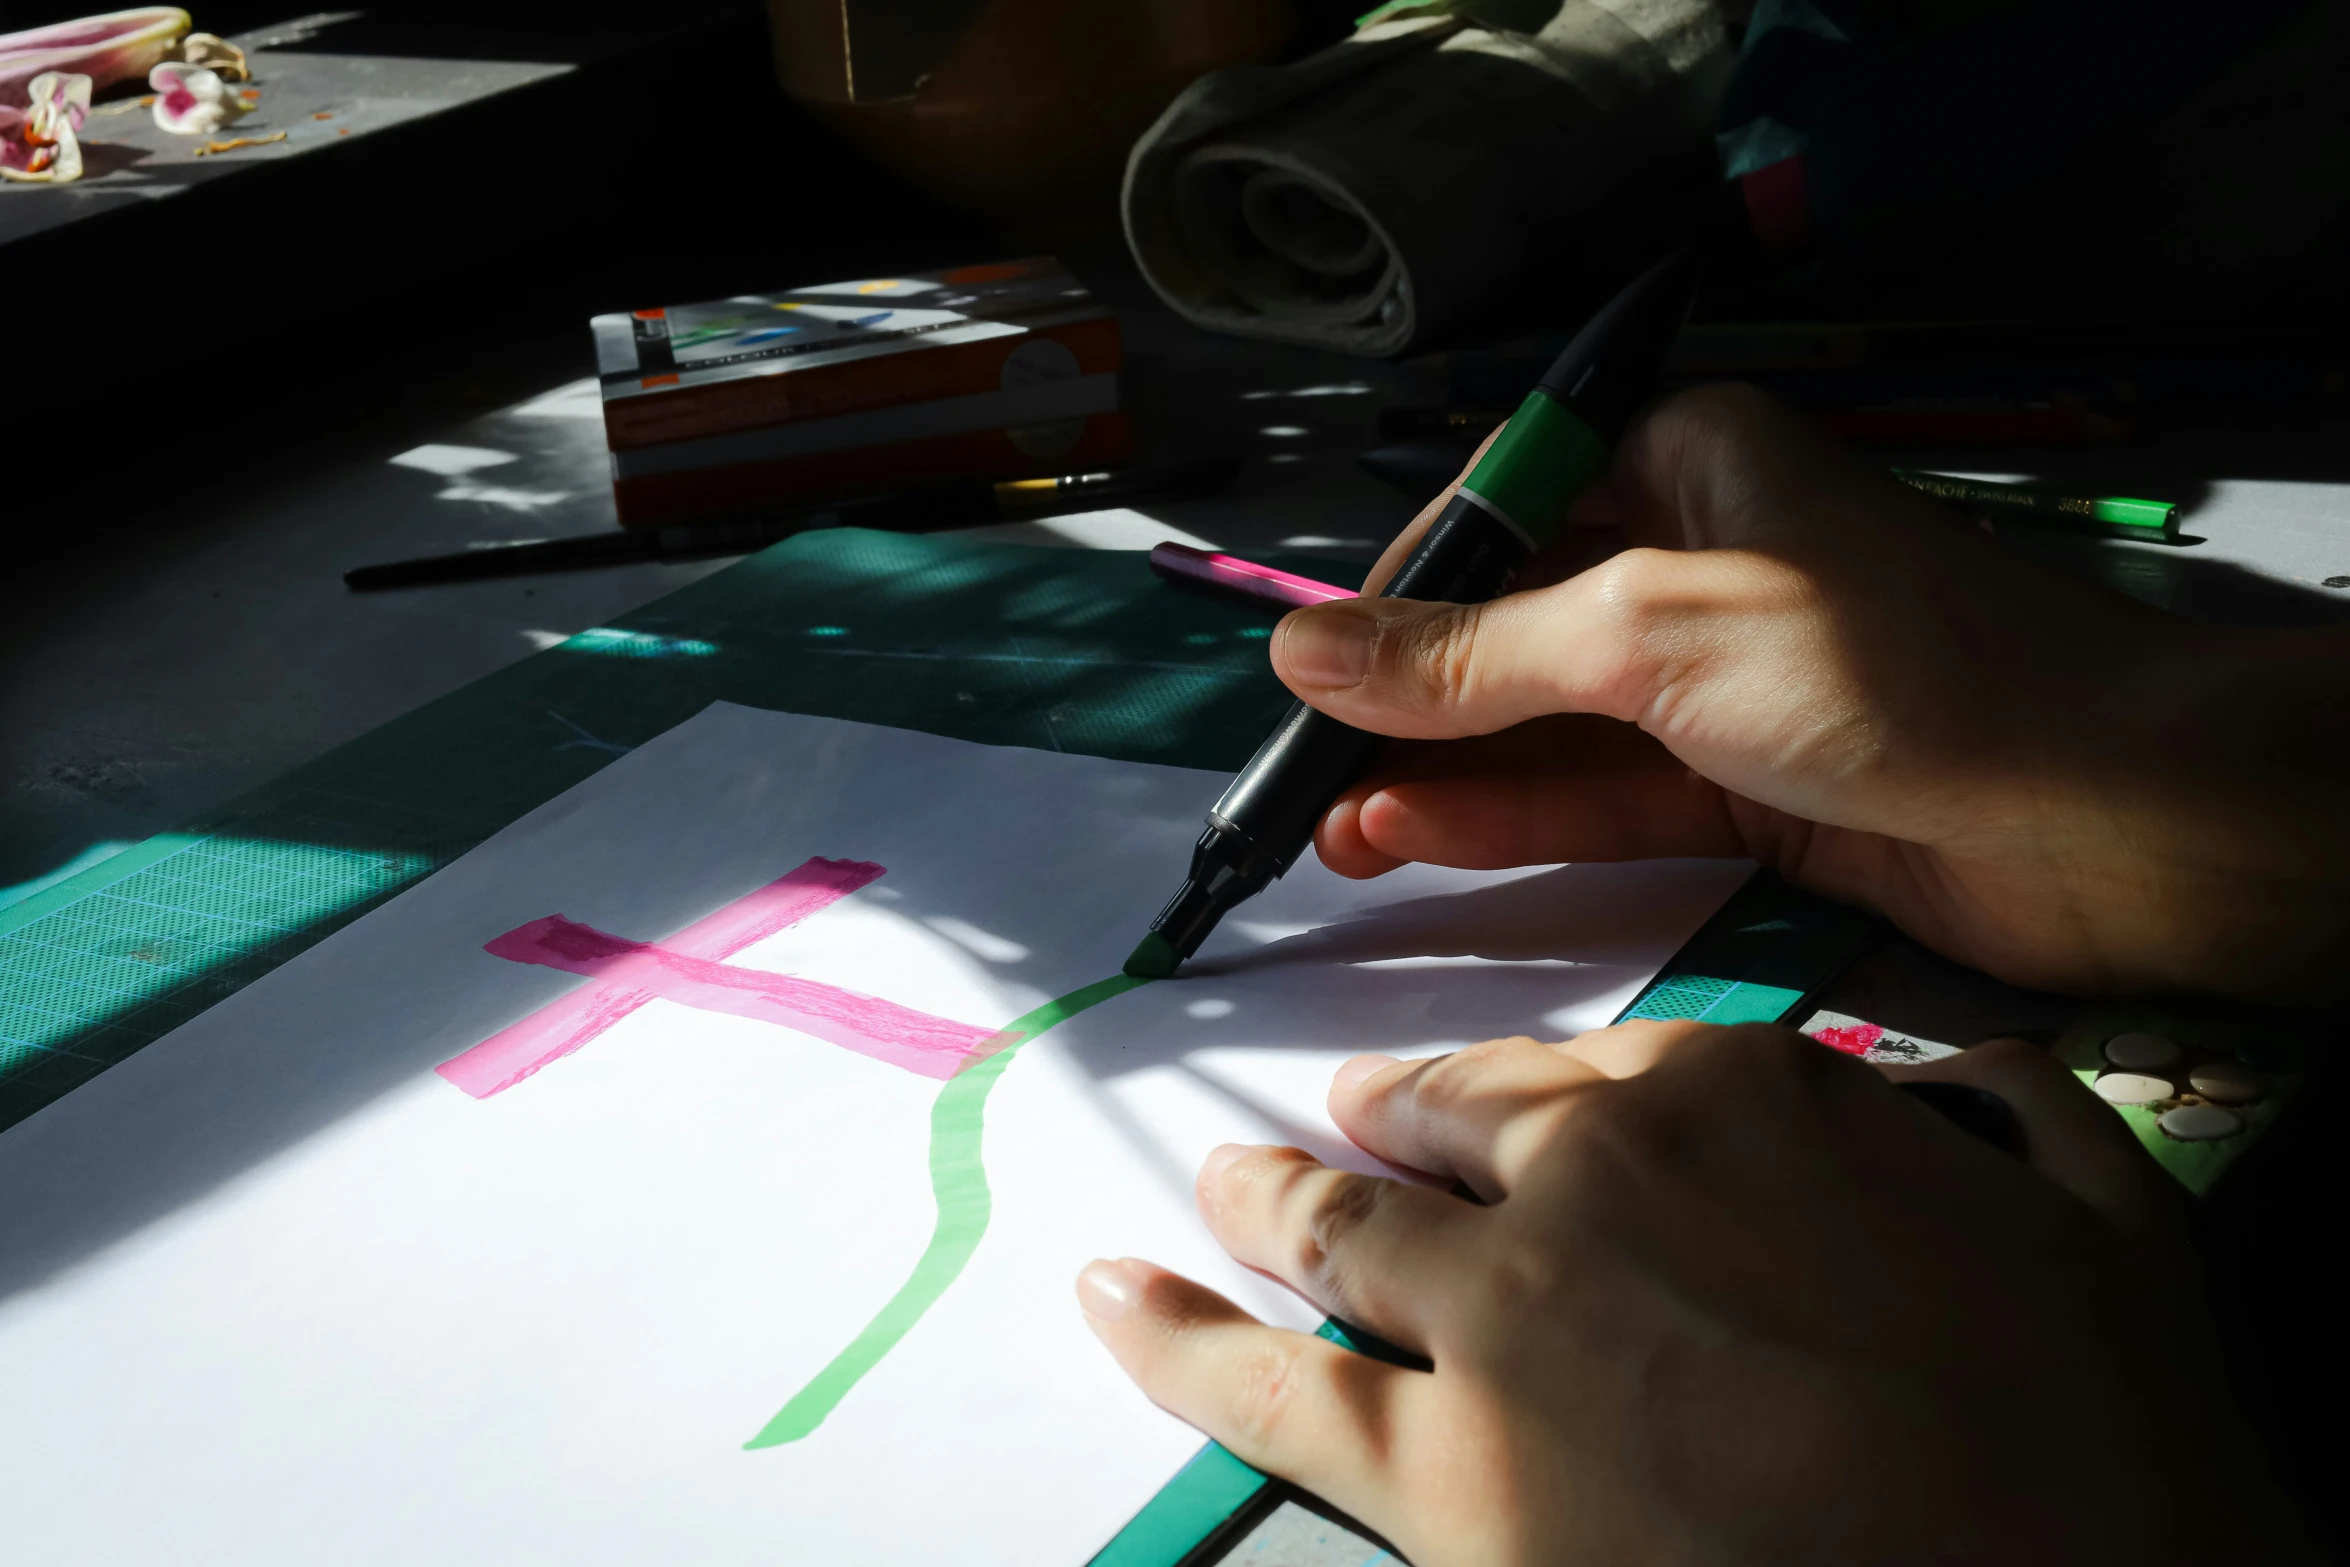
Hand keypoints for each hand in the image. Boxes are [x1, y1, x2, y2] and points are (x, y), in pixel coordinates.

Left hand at [1077, 1025, 2314, 1565]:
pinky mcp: (1444, 1479)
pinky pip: (1272, 1395)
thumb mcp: (2101, 1218)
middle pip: (1440, 1132)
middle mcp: (1587, 1183)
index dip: (1531, 1100)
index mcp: (1730, 1097)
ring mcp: (1500, 1326)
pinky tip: (1116, 1302)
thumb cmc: (2112, 1435)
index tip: (1490, 1110)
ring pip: (1336, 1234)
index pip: (1585, 1072)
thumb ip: (1988, 1120)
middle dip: (1379, 1126)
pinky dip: (1178, 1343)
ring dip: (1264, 1203)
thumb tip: (1940, 1092)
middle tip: (1332, 1127)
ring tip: (1213, 1186)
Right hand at [1269, 385, 2349, 1001]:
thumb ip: (1470, 654)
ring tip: (1331, 831)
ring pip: (1548, 727)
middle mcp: (1697, 561)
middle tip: (1302, 778)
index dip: (1398, 589)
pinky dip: (1513, 821)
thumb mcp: (1648, 632)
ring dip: (1441, 776)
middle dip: (1406, 702)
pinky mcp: (1746, 791)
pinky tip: (1415, 842)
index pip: (1502, 509)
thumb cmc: (1885, 666)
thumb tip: (1300, 649)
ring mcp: (1722, 685)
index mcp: (1688, 460)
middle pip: (1514, 628)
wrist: (2108, 814)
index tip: (1307, 669)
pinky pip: (1602, 797)